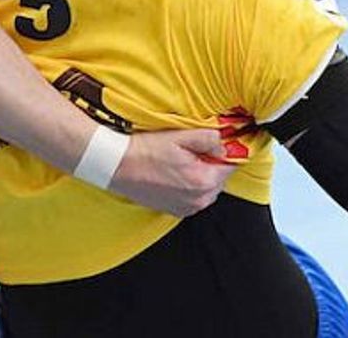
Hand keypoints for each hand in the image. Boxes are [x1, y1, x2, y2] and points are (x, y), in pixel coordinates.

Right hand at [108, 129, 235, 216]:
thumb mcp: (180, 136)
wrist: (117, 165)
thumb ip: (209, 138)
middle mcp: (198, 199)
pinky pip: (194, 197)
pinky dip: (189, 186)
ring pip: (207, 189)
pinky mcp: (176, 211)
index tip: (214, 143)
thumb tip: (225, 143)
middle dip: (211, 163)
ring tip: (178, 162)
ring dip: (201, 175)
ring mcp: (187, 208)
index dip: (224, 150)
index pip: (231, 165)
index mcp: (203, 180)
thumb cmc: (144, 150)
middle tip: (191, 150)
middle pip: (220, 178)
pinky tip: (172, 174)